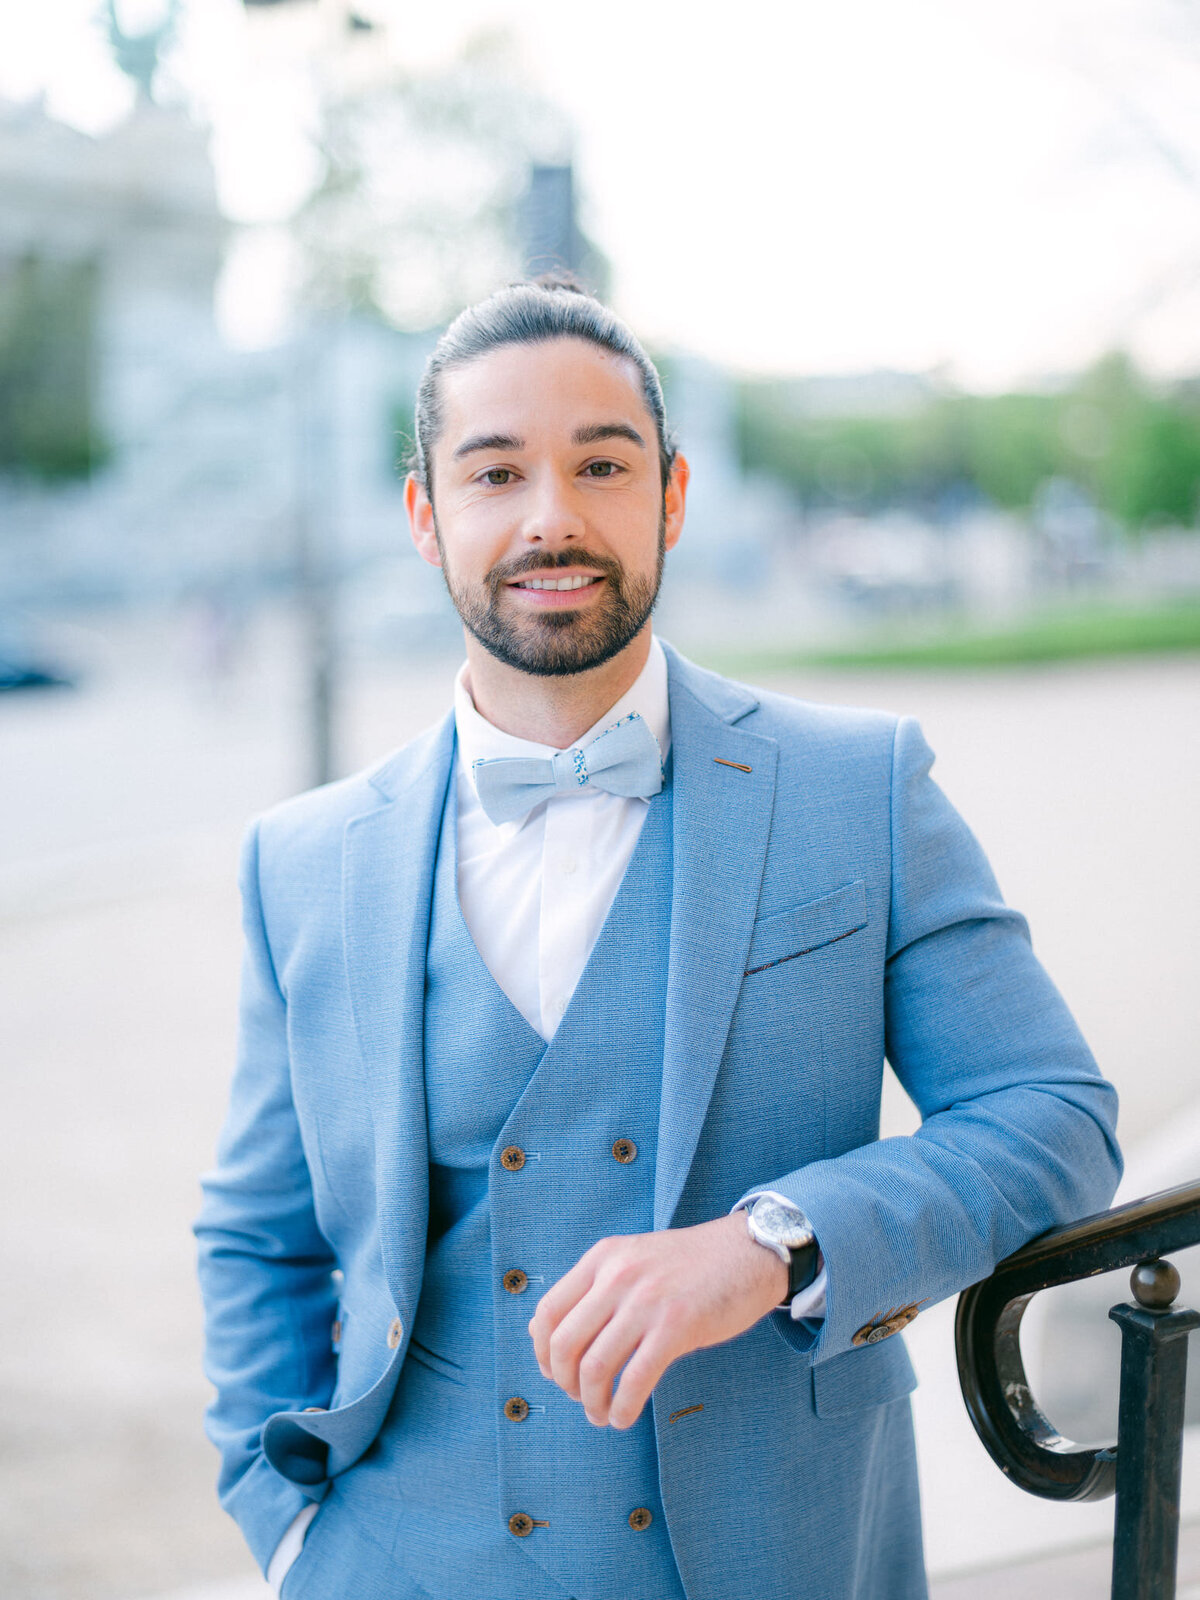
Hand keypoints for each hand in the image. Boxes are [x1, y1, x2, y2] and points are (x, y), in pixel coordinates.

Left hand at [528, 1212, 787, 1428]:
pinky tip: (625, 1417)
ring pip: (595, 1366)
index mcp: (602, 1257)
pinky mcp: (677, 1326)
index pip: (548, 1311)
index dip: (542, 1352)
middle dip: (565, 1383)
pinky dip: (623, 1408)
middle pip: (564, 1343)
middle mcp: (618, 1275)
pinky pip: (635, 1379)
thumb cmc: (688, 1265)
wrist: (748, 1251)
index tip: (554, 1374)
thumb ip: (592, 1289)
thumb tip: (543, 1332)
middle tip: (580, 1399)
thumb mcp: (632, 1259)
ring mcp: (647, 1300)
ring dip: (592, 1402)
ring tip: (602, 1414)